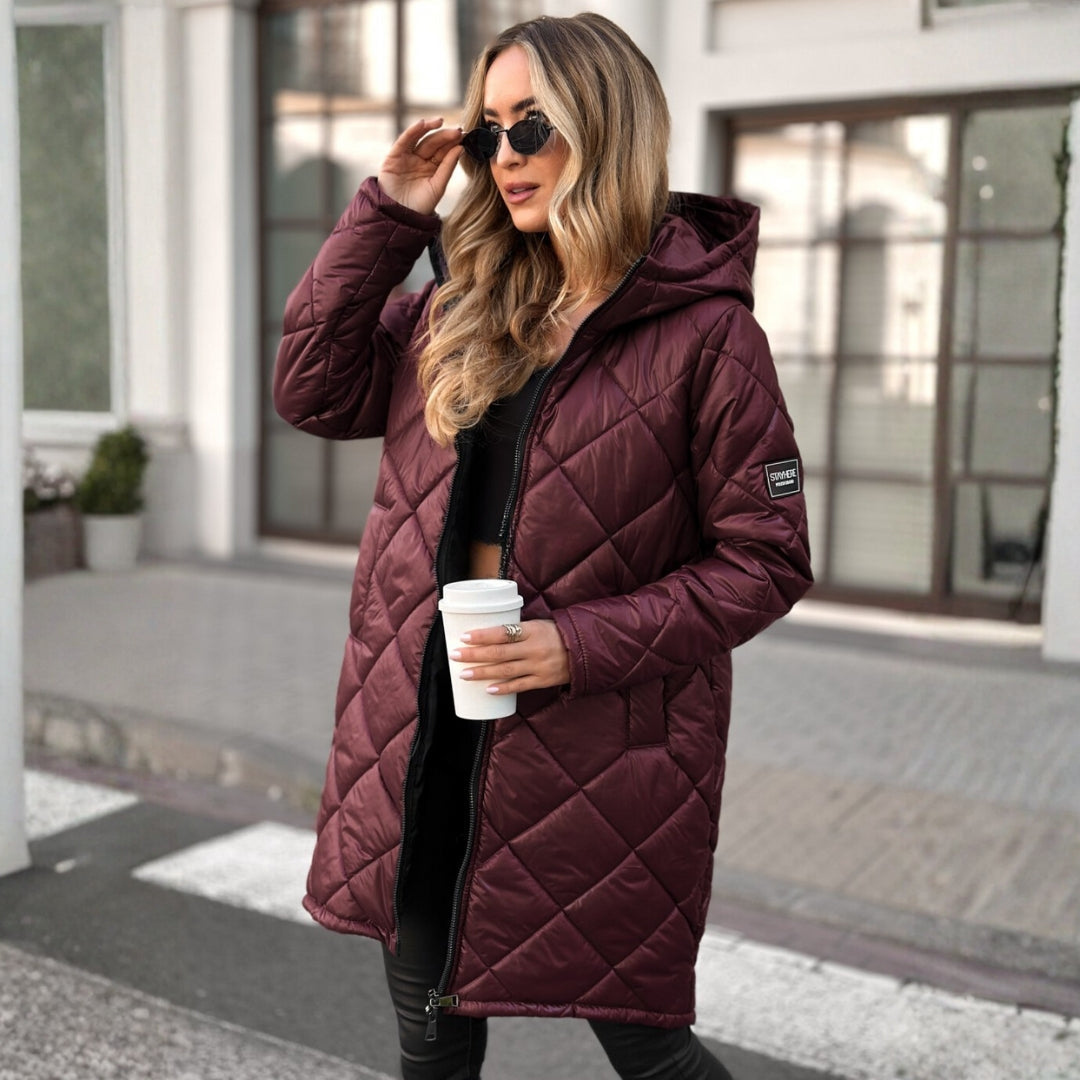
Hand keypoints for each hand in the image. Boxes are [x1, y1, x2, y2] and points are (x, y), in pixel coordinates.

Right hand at [378, 117, 463, 215]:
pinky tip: (422, 124)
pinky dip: (412, 131)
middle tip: (457, 130)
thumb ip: (448, 167)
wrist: (400, 216)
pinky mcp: (394, 156)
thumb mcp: (438, 186)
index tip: (465, 135)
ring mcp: (407, 157)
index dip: (453, 142)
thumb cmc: (420, 205)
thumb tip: (461, 148)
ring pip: (420, 138)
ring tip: (440, 121)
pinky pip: (404, 141)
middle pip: (434, 143)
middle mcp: (420, 160)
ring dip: (430, 128)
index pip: (444, 151)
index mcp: (432, 167)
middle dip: (445, 135)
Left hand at [448, 619, 570, 696]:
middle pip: (499, 653)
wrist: (585, 649)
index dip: (482, 636)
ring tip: (464, 674)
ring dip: (483, 673)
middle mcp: (534, 649)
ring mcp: (538, 666)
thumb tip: (487, 635)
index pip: (502, 633)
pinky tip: (488, 690)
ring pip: (505, 671)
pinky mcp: (542, 681)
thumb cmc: (556, 633)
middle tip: (455, 655)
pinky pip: (520, 686)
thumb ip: (517, 631)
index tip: (464, 636)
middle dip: (474, 655)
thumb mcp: (538, 625)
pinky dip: (503, 689)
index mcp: (532, 630)